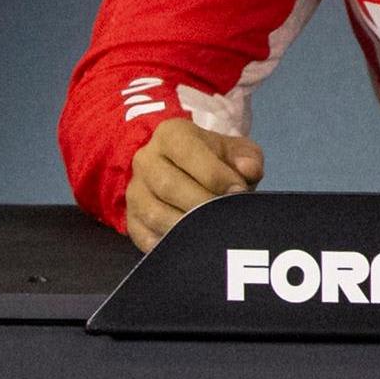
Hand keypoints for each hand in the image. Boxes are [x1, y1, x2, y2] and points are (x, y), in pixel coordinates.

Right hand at [125, 119, 262, 251]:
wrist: (186, 171)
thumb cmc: (216, 159)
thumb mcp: (236, 151)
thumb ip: (246, 158)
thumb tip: (247, 170)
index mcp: (171, 135)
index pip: (189, 153)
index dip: (216, 175)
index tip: (238, 191)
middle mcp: (145, 161)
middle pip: (169, 186)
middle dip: (203, 203)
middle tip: (226, 214)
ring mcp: (134, 192)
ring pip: (155, 214)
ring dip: (188, 226)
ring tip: (213, 230)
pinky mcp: (131, 220)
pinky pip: (146, 237)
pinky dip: (170, 243)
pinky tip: (192, 243)